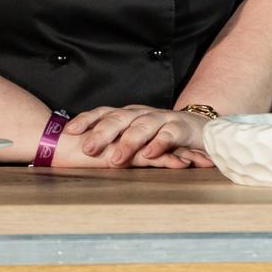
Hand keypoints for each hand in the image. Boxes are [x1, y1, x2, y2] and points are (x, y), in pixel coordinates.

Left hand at [64, 105, 213, 167]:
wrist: (201, 129)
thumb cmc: (163, 135)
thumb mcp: (136, 137)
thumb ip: (115, 141)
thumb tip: (80, 150)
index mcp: (129, 114)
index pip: (104, 113)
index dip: (87, 120)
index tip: (69, 132)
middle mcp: (142, 113)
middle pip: (120, 118)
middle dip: (102, 133)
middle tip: (88, 149)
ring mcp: (162, 119)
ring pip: (142, 126)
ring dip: (128, 142)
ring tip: (115, 159)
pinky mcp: (181, 128)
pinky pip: (168, 134)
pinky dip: (158, 144)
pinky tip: (149, 154)